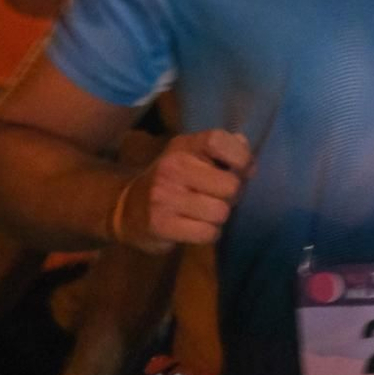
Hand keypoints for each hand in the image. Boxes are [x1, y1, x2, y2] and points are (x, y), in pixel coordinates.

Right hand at [114, 129, 250, 252]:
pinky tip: (196, 227)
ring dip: (219, 218)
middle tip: (218, 197)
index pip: (218, 140)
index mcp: (184, 146)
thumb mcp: (194, 156)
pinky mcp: (160, 224)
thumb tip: (248, 157)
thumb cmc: (173, 180)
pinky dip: (209, 234)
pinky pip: (208, 233)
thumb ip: (225, 151)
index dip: (240, 157)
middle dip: (232, 196)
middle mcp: (172, 167)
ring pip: (221, 212)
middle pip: (230, 185)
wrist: (126, 207)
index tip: (242, 170)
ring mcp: (164, 196)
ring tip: (205, 213)